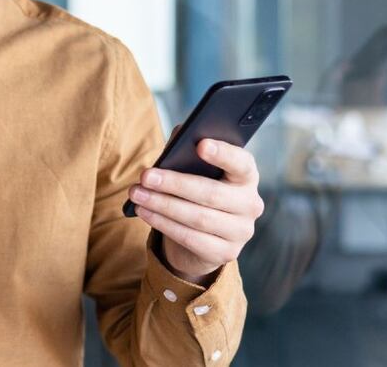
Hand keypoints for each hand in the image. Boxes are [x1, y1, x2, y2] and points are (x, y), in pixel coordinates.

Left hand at [128, 134, 264, 283]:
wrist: (203, 237)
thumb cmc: (197, 191)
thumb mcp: (195, 170)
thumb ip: (188, 150)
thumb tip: (180, 134)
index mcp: (247, 177)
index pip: (242, 163)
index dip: (223, 154)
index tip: (200, 144)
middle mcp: (250, 204)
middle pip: (211, 193)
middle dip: (174, 184)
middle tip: (145, 176)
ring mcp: (241, 232)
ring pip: (197, 218)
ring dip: (162, 205)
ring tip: (137, 194)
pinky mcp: (225, 253)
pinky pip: (190, 238)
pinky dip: (163, 224)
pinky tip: (144, 212)